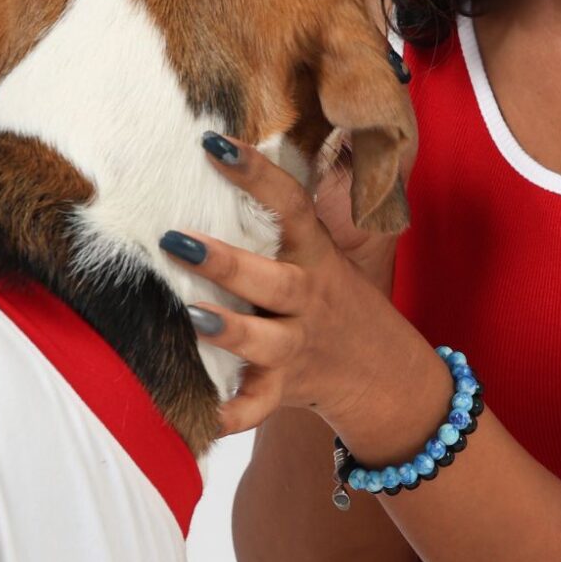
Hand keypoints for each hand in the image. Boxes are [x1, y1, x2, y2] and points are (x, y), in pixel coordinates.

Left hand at [160, 134, 438, 442]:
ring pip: (266, 342)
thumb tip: (215, 157)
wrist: (385, 374)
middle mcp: (309, 300)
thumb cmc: (333, 301)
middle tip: (175, 241)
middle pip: (274, 281)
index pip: (291, 205)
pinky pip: (258, 406)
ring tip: (193, 316)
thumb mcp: (321, 255)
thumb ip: (280, 224)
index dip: (257, 173)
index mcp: (315, 257)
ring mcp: (298, 346)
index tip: (214, 144)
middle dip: (226, 264)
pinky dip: (231, 415)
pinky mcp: (285, 388)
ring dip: (231, 330)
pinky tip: (200, 416)